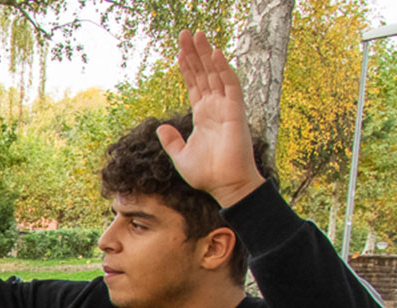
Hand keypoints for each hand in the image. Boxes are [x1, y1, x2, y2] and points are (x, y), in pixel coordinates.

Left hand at [160, 31, 266, 206]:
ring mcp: (226, 107)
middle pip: (203, 73)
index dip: (187, 67)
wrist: (225, 186)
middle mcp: (214, 107)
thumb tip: (160, 127)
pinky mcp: (236, 111)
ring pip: (215, 74)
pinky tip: (215, 53)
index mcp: (202, 115)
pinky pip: (230, 85)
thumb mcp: (181, 157)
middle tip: (187, 32)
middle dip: (195, 53)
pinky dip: (223, 69)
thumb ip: (171, 141)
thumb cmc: (207, 174)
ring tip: (198, 35)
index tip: (180, 50)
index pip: (194, 84)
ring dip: (206, 54)